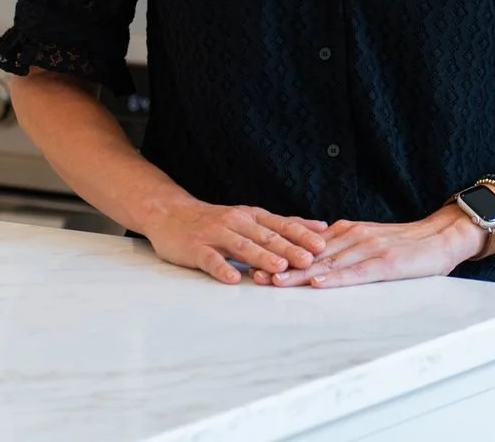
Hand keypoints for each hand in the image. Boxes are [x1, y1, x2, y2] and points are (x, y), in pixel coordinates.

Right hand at [143, 198, 328, 284]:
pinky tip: (232, 279)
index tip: (323, 245)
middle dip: (289, 248)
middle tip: (308, 260)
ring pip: (243, 247)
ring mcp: (216, 234)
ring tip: (279, 269)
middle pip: (266, 236)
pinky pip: (211, 259)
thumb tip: (321, 228)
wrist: (172, 214)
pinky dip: (222, 268)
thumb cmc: (216, 221)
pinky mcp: (197, 248)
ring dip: (261, 257)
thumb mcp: (251, 218)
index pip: (281, 225)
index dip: (302, 235)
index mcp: (252, 217)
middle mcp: (237, 222)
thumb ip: (282, 225)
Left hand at [251, 204, 486, 288]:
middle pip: (312, 254)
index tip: (256, 262)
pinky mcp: (385, 263)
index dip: (282, 254)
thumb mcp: (369, 239)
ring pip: (328, 263)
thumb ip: (344, 245)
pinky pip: (356, 272)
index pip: (308, 245)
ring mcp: (368, 247)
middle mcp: (353, 236)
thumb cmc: (406, 244)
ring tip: (275, 283)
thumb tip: (316, 254)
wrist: (440, 236)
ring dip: (300, 274)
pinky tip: (319, 283)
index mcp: (347, 231)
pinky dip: (335, 278)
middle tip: (255, 275)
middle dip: (282, 265)